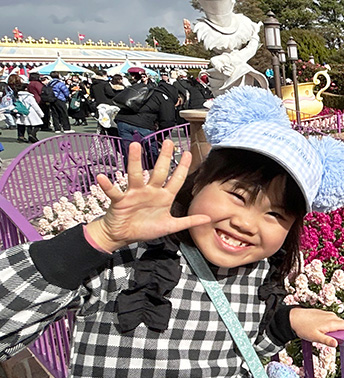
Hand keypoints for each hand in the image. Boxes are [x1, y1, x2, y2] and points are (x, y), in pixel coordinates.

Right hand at [86, 140, 209, 251]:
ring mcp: (135, 194)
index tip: (188, 153)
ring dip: (135, 161)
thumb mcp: (170, 226)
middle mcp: (150, 191)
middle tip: (168, 142)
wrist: (123, 236)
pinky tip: (102, 177)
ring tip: (134, 146)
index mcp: (163, 197)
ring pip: (136, 175)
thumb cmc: (145, 229)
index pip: (176, 179)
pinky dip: (107, 185)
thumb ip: (188, 221)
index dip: (182, 167)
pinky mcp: (120, 201)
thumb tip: (208, 218)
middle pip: (159, 171)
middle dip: (164, 157)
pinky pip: (114, 192)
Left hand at [290, 308, 343, 346]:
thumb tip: (336, 344)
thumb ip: (327, 341)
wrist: (294, 317)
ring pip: (337, 322)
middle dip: (343, 332)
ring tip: (326, 336)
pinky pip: (331, 320)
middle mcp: (332, 316)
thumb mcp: (315, 337)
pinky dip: (331, 325)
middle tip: (337, 340)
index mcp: (332, 322)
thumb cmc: (303, 327)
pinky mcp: (323, 313)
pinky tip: (321, 330)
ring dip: (336, 329)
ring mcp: (328, 314)